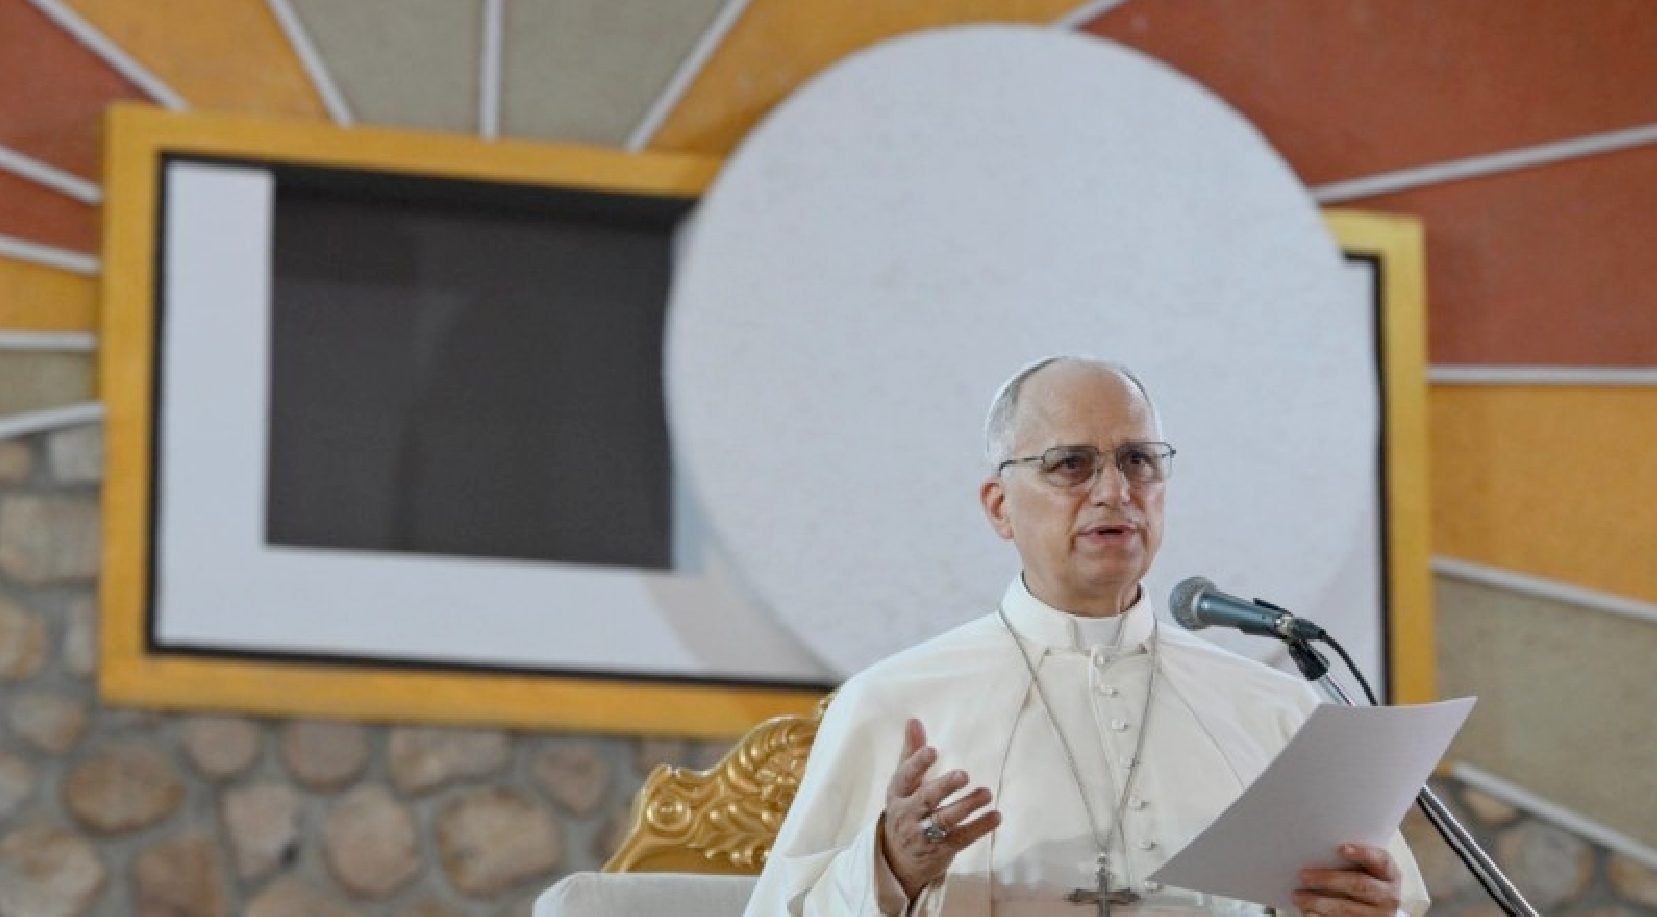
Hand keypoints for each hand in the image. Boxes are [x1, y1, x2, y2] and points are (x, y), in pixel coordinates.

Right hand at [879, 718, 1000, 898]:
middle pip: (926, 800)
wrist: (899, 860)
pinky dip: (980, 827)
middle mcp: (908, 814)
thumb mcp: (903, 784)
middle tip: (963, 775)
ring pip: (945, 819)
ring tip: (986, 793)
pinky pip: (962, 838)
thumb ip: (910, 753)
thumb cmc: (905, 810)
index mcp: (898, 794)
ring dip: (967, 806)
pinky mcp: (942, 849)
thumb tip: (914, 720)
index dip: (917, 764)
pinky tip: (996, 816)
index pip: (905, 778)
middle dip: (944, 787)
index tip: (932, 750)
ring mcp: (924, 834)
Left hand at [1294, 843, 1402, 915]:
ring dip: (1320, 902)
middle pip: (1359, 885)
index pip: (1380, 860)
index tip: (1341, 848)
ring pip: (1347, 909)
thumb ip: (1351, 861)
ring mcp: (1378, 915)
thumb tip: (1316, 851)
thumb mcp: (1367, 870)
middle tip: (1304, 876)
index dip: (1362, 853)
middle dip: (1329, 879)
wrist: (1377, 911)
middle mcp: (1388, 896)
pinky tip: (1309, 912)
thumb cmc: (1366, 882)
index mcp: (1389, 875)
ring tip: (1299, 897)